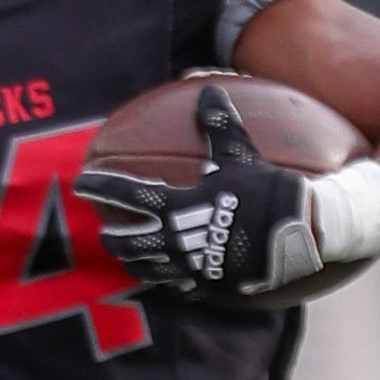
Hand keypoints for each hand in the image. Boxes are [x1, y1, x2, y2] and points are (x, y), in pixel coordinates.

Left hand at [75, 82, 322, 297]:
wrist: (298, 232)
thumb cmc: (266, 190)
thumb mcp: (240, 153)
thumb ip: (218, 125)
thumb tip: (207, 91)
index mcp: (178, 205)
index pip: (128, 194)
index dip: (101, 186)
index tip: (81, 182)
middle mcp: (177, 239)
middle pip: (128, 243)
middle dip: (111, 238)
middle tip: (103, 233)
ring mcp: (190, 266)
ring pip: (147, 270)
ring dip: (133, 262)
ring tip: (127, 258)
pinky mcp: (208, 284)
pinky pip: (180, 288)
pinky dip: (170, 283)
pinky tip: (169, 280)